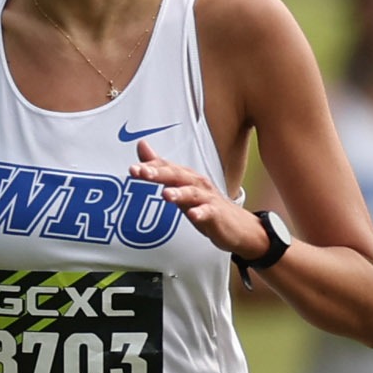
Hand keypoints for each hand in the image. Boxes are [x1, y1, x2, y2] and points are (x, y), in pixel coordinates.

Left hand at [129, 140, 267, 255]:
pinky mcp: (216, 215)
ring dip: (179, 192)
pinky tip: (193, 215)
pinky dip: (200, 213)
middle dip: (159, 173)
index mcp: (186, 177)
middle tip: (143, 173)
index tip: (133, 168)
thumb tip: (142, 146)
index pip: (166, 168)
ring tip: (166, 195)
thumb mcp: (180, 185)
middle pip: (177, 176)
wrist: (238, 227)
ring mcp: (207, 199)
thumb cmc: (206, 203)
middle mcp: (197, 184)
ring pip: (192, 193)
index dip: (149, 166)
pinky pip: (208, 213)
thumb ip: (160, 168)